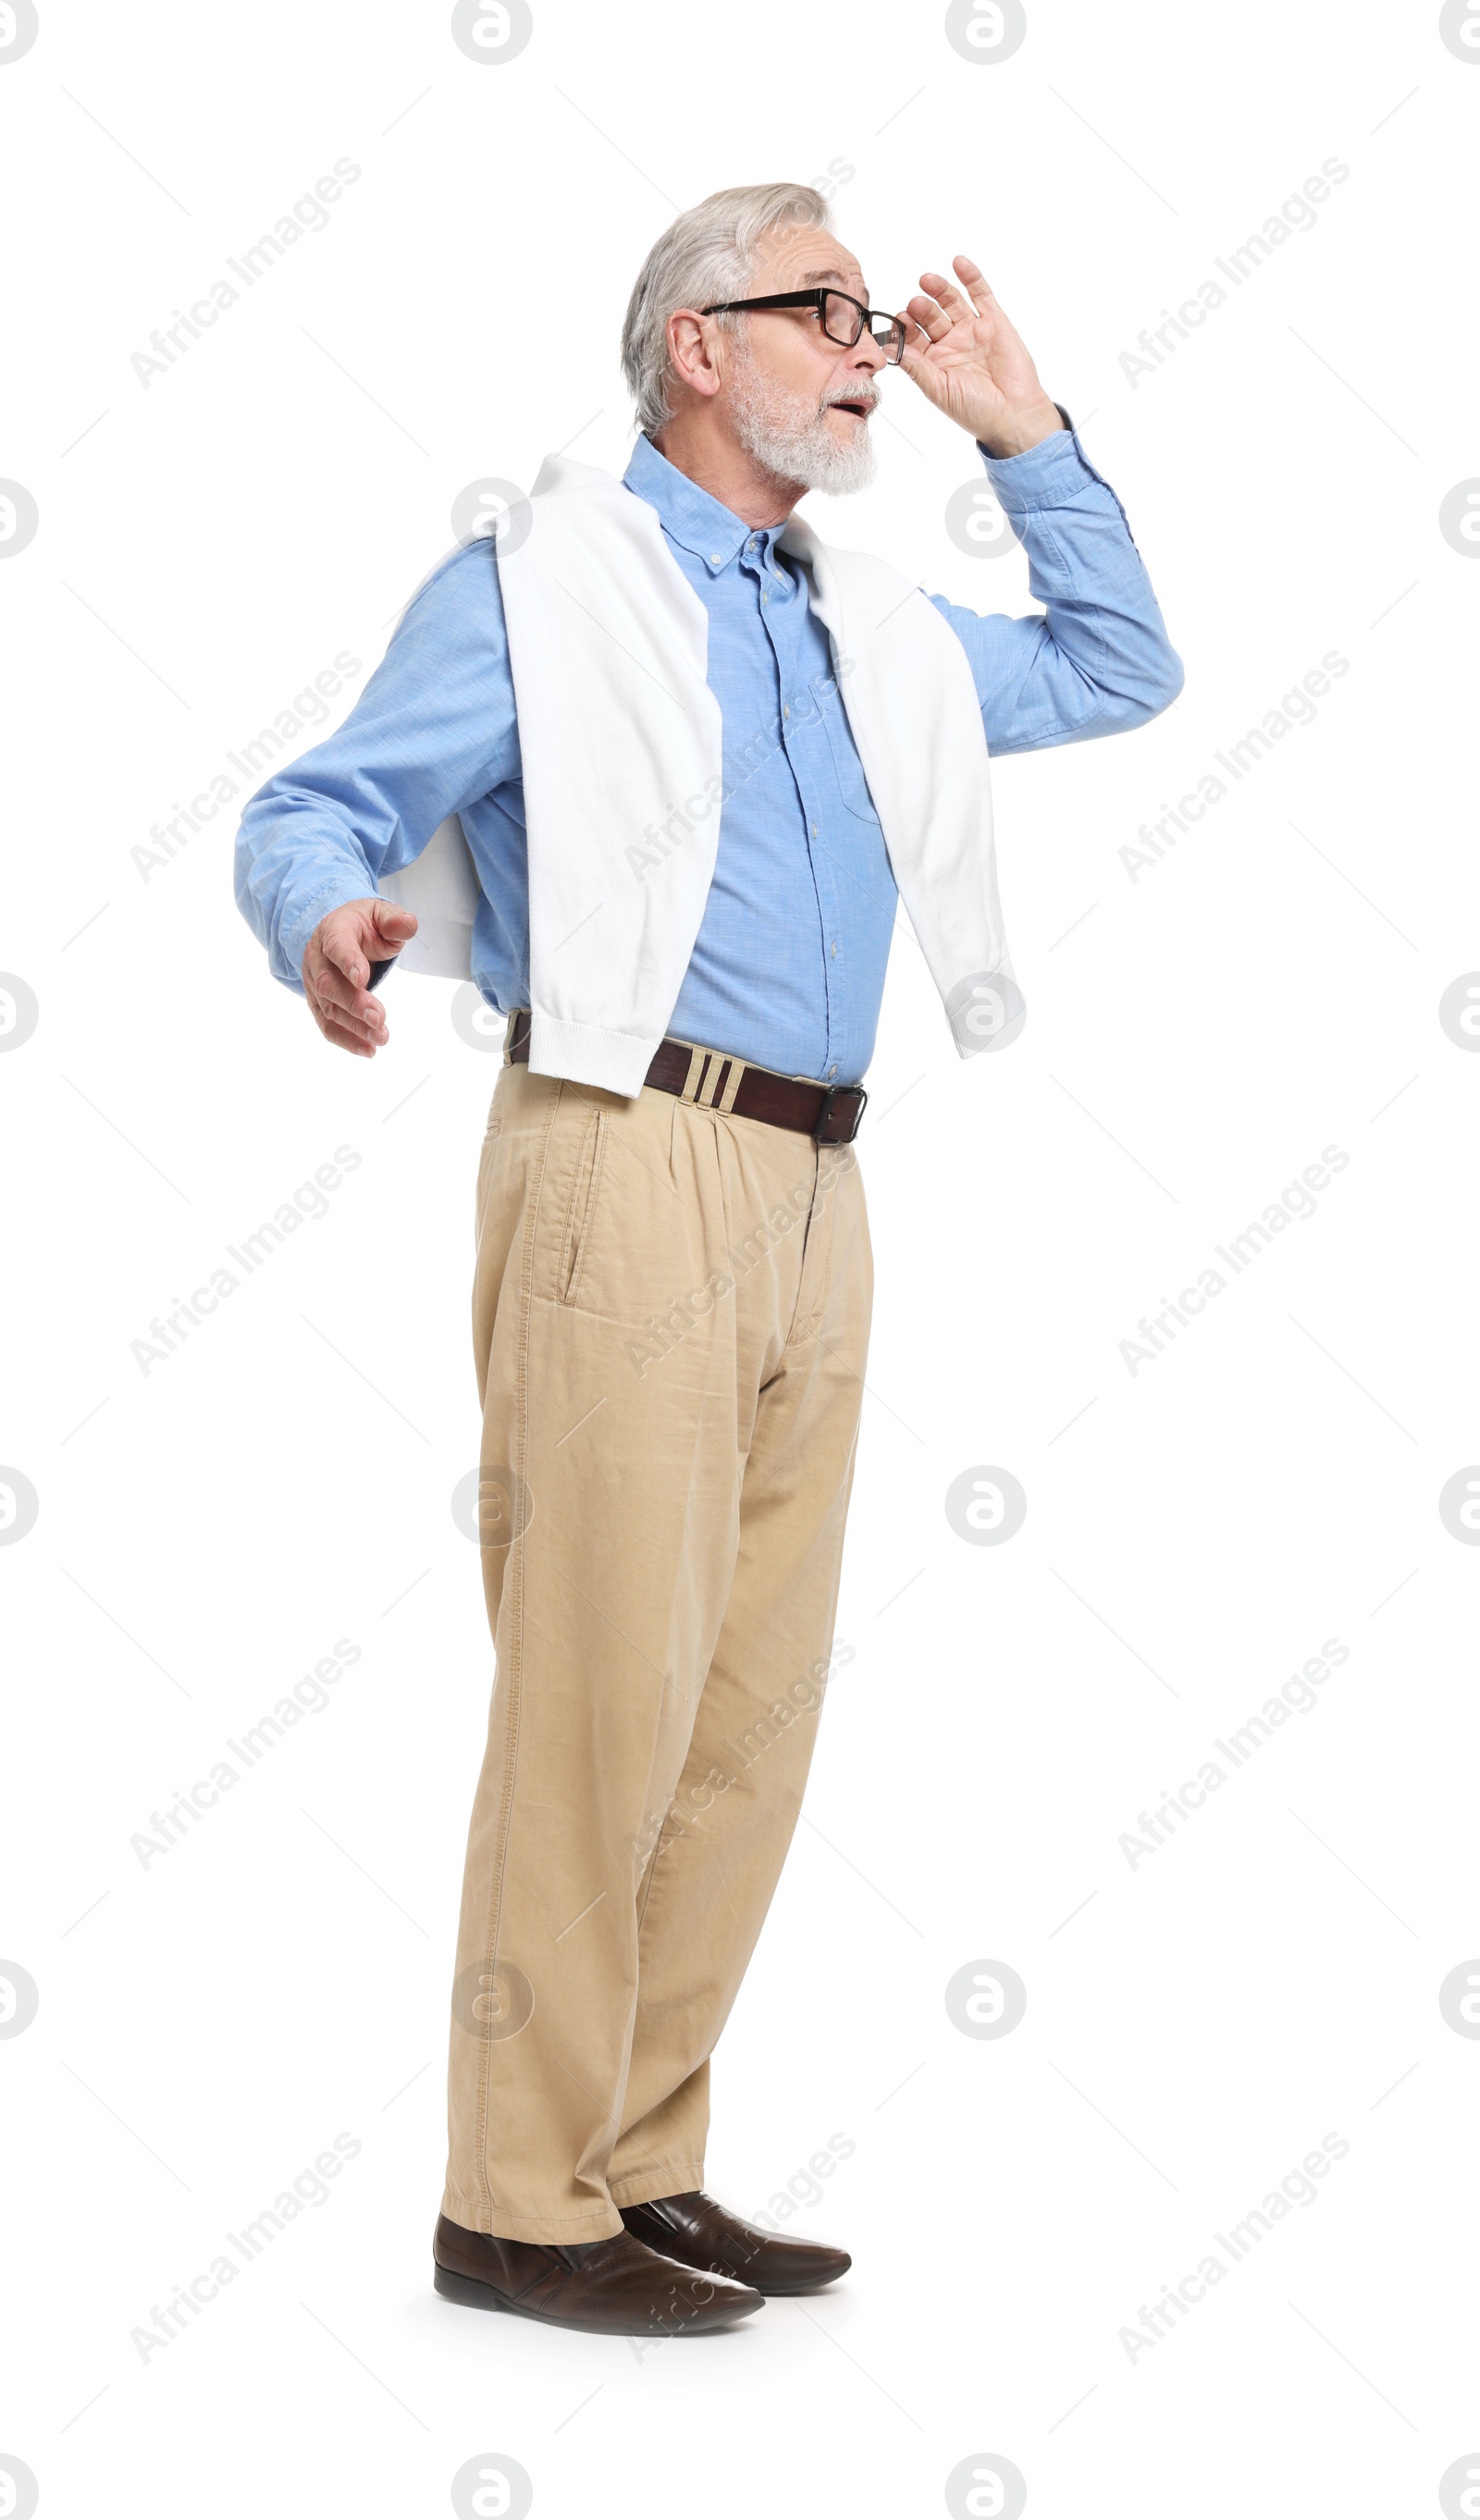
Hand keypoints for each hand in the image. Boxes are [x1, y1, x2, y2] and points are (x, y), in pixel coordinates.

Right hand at [303, 897, 416, 1056]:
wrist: (339, 932)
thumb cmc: (363, 924)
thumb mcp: (380, 913)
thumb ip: (394, 921)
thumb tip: (408, 924)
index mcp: (333, 931)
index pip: (336, 946)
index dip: (347, 962)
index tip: (362, 979)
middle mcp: (317, 958)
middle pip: (329, 984)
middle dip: (354, 1003)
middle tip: (379, 1018)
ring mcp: (314, 982)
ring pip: (328, 1009)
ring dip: (354, 1027)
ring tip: (381, 1038)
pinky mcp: (318, 1003)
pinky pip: (327, 1025)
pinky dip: (346, 1040)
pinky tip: (368, 1050)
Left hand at [898, 256, 1063, 458]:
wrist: (1013, 414)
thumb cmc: (975, 410)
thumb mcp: (938, 389)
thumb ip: (915, 367)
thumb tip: (889, 347)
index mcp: (933, 361)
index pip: (913, 337)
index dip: (904, 328)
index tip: (897, 321)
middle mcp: (950, 343)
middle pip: (930, 316)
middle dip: (921, 308)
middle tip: (915, 304)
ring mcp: (972, 330)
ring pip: (951, 302)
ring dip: (939, 289)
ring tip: (927, 281)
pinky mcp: (994, 321)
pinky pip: (981, 294)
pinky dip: (970, 278)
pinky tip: (959, 264)